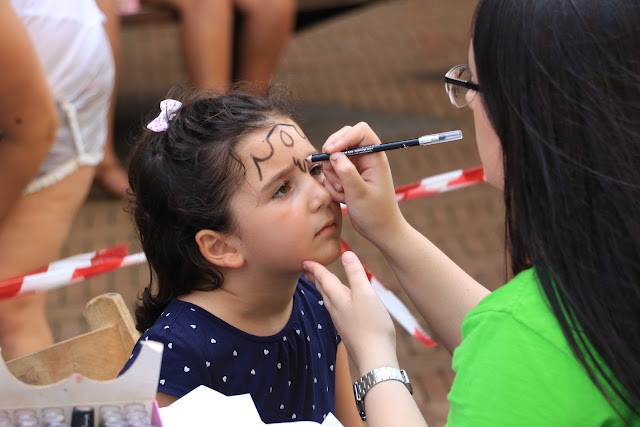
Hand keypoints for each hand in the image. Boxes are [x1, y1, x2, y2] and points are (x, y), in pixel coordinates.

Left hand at [303, 251, 398, 375]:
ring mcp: (341, 321)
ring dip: (323, 290)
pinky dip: (333, 300)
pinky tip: (340, 305)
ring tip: (321, 284)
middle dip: (315, 278)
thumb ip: (356, 274)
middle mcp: (336, 309)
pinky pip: (336, 310)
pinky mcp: (348, 330)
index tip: (305, 260)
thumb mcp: (366, 294)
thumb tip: (346, 253)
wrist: (374, 359)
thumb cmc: (372, 325)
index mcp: (338, 298)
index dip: (315, 268)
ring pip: (328, 301)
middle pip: (323, 290)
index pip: (324, 279)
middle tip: (307, 270)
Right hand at [321, 123, 405, 244]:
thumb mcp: (360, 193)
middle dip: (333, 157)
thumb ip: (347, 172)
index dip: (343, 137)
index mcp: (375, 157)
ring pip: (334, 158)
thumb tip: (334, 155)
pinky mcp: (348, 177)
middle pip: (343, 140)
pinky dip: (332, 184)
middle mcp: (366, 158)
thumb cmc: (376, 214)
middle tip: (330, 172)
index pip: (360, 132)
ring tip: (343, 193)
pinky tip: (343, 198)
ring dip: (332, 175)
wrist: (380, 231)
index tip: (330, 150)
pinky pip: (332, 173)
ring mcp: (357, 167)